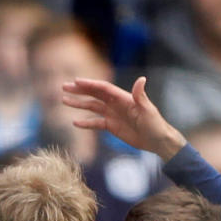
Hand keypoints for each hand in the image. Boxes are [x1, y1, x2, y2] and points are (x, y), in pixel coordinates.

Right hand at [62, 76, 184, 160]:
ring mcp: (113, 115)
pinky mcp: (112, 127)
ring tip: (64, 101)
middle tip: (64, 87)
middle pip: (94, 95)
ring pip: (92, 107)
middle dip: (79, 91)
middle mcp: (115, 104)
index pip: (103, 89)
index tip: (76, 82)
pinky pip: (96, 123)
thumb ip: (141, 95)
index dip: (89, 85)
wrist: (157, 140)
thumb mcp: (148, 110)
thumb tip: (141, 79)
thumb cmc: (155, 124)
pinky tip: (75, 123)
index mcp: (122, 97)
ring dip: (79, 104)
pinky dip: (86, 122)